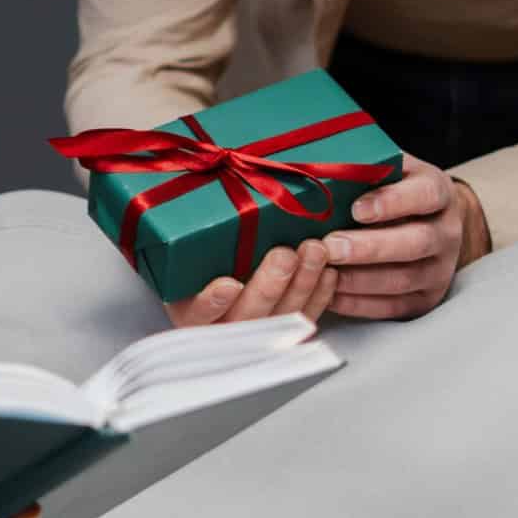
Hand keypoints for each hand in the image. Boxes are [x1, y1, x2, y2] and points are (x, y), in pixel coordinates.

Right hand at [164, 240, 338, 327]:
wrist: (225, 283)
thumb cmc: (203, 260)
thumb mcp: (190, 248)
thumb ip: (196, 232)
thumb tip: (205, 183)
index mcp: (190, 311)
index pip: (197, 314)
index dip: (211, 303)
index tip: (229, 284)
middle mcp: (220, 329)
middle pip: (246, 317)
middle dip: (269, 285)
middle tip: (285, 255)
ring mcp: (256, 335)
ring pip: (282, 318)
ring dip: (302, 284)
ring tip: (314, 251)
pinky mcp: (286, 333)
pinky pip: (305, 319)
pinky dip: (319, 297)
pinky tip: (328, 273)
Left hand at [322, 154, 487, 320]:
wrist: (427, 222)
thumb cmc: (393, 190)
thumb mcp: (387, 168)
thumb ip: (362, 165)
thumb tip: (313, 162)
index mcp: (438, 191)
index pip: (425, 195)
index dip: (393, 202)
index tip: (357, 209)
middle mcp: (446, 231)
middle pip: (416, 242)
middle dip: (369, 248)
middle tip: (331, 246)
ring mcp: (439, 268)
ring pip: (403, 279)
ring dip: (359, 279)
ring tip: (323, 272)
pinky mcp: (425, 298)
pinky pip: (394, 306)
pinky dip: (359, 303)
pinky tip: (330, 294)